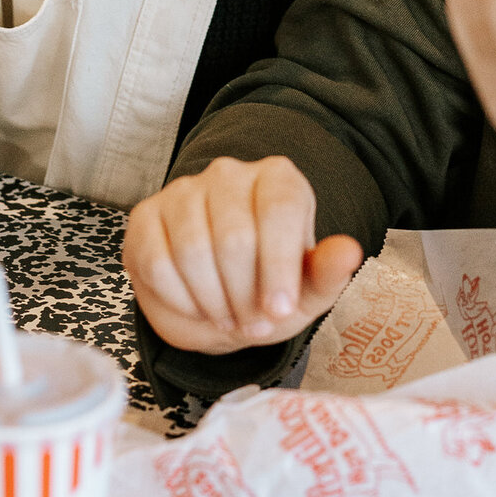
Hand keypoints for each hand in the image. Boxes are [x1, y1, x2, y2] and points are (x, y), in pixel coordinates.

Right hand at [123, 156, 361, 355]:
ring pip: (192, 250)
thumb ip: (327, 273)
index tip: (279, 310)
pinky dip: (178, 299)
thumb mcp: (306, 292)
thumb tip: (349, 251)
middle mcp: (229, 173)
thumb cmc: (269, 288)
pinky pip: (156, 262)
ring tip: (227, 316)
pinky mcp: (145, 216)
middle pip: (234, 237)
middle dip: (243, 295)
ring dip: (211, 301)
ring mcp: (182, 190)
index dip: (279, 268)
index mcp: (278, 179)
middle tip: (253, 322)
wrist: (221, 299)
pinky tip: (195, 306)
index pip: (279, 211)